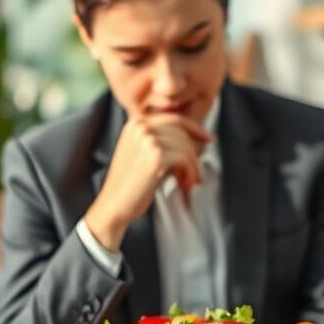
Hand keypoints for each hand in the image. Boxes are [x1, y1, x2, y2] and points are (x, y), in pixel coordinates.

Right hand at [84, 114, 212, 250]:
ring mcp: (147, 139)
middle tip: (194, 175)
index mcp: (135, 123)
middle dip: (193, 154)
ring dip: (192, 167)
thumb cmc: (130, 185)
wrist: (114, 205)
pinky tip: (184, 185)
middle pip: (182, 133)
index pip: (174, 118)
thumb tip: (194, 138)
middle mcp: (140, 127)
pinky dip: (190, 173)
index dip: (195, 128)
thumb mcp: (142, 154)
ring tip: (187, 183)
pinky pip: (185, 159)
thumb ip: (161, 141)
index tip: (209, 139)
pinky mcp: (155, 155)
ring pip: (185, 146)